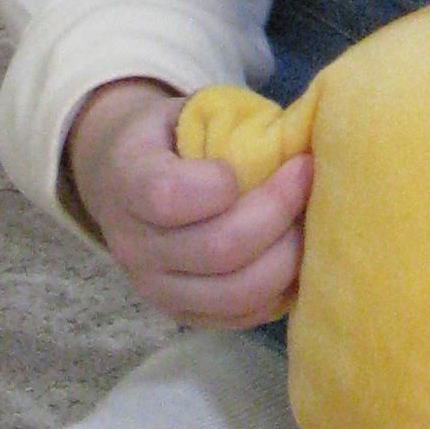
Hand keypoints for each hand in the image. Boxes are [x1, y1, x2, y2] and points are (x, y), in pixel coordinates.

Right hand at [65, 77, 310, 328]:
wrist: (120, 181)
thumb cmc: (170, 139)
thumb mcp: (186, 111)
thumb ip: (233, 124)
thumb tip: (306, 140)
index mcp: (126, 180)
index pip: (167, 196)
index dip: (221, 184)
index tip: (258, 156)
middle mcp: (132, 244)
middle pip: (217, 249)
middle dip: (278, 214)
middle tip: (308, 178)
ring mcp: (156, 288)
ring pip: (235, 293)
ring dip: (288, 257)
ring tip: (309, 222)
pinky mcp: (182, 316)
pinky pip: (241, 317)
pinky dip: (280, 290)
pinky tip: (296, 256)